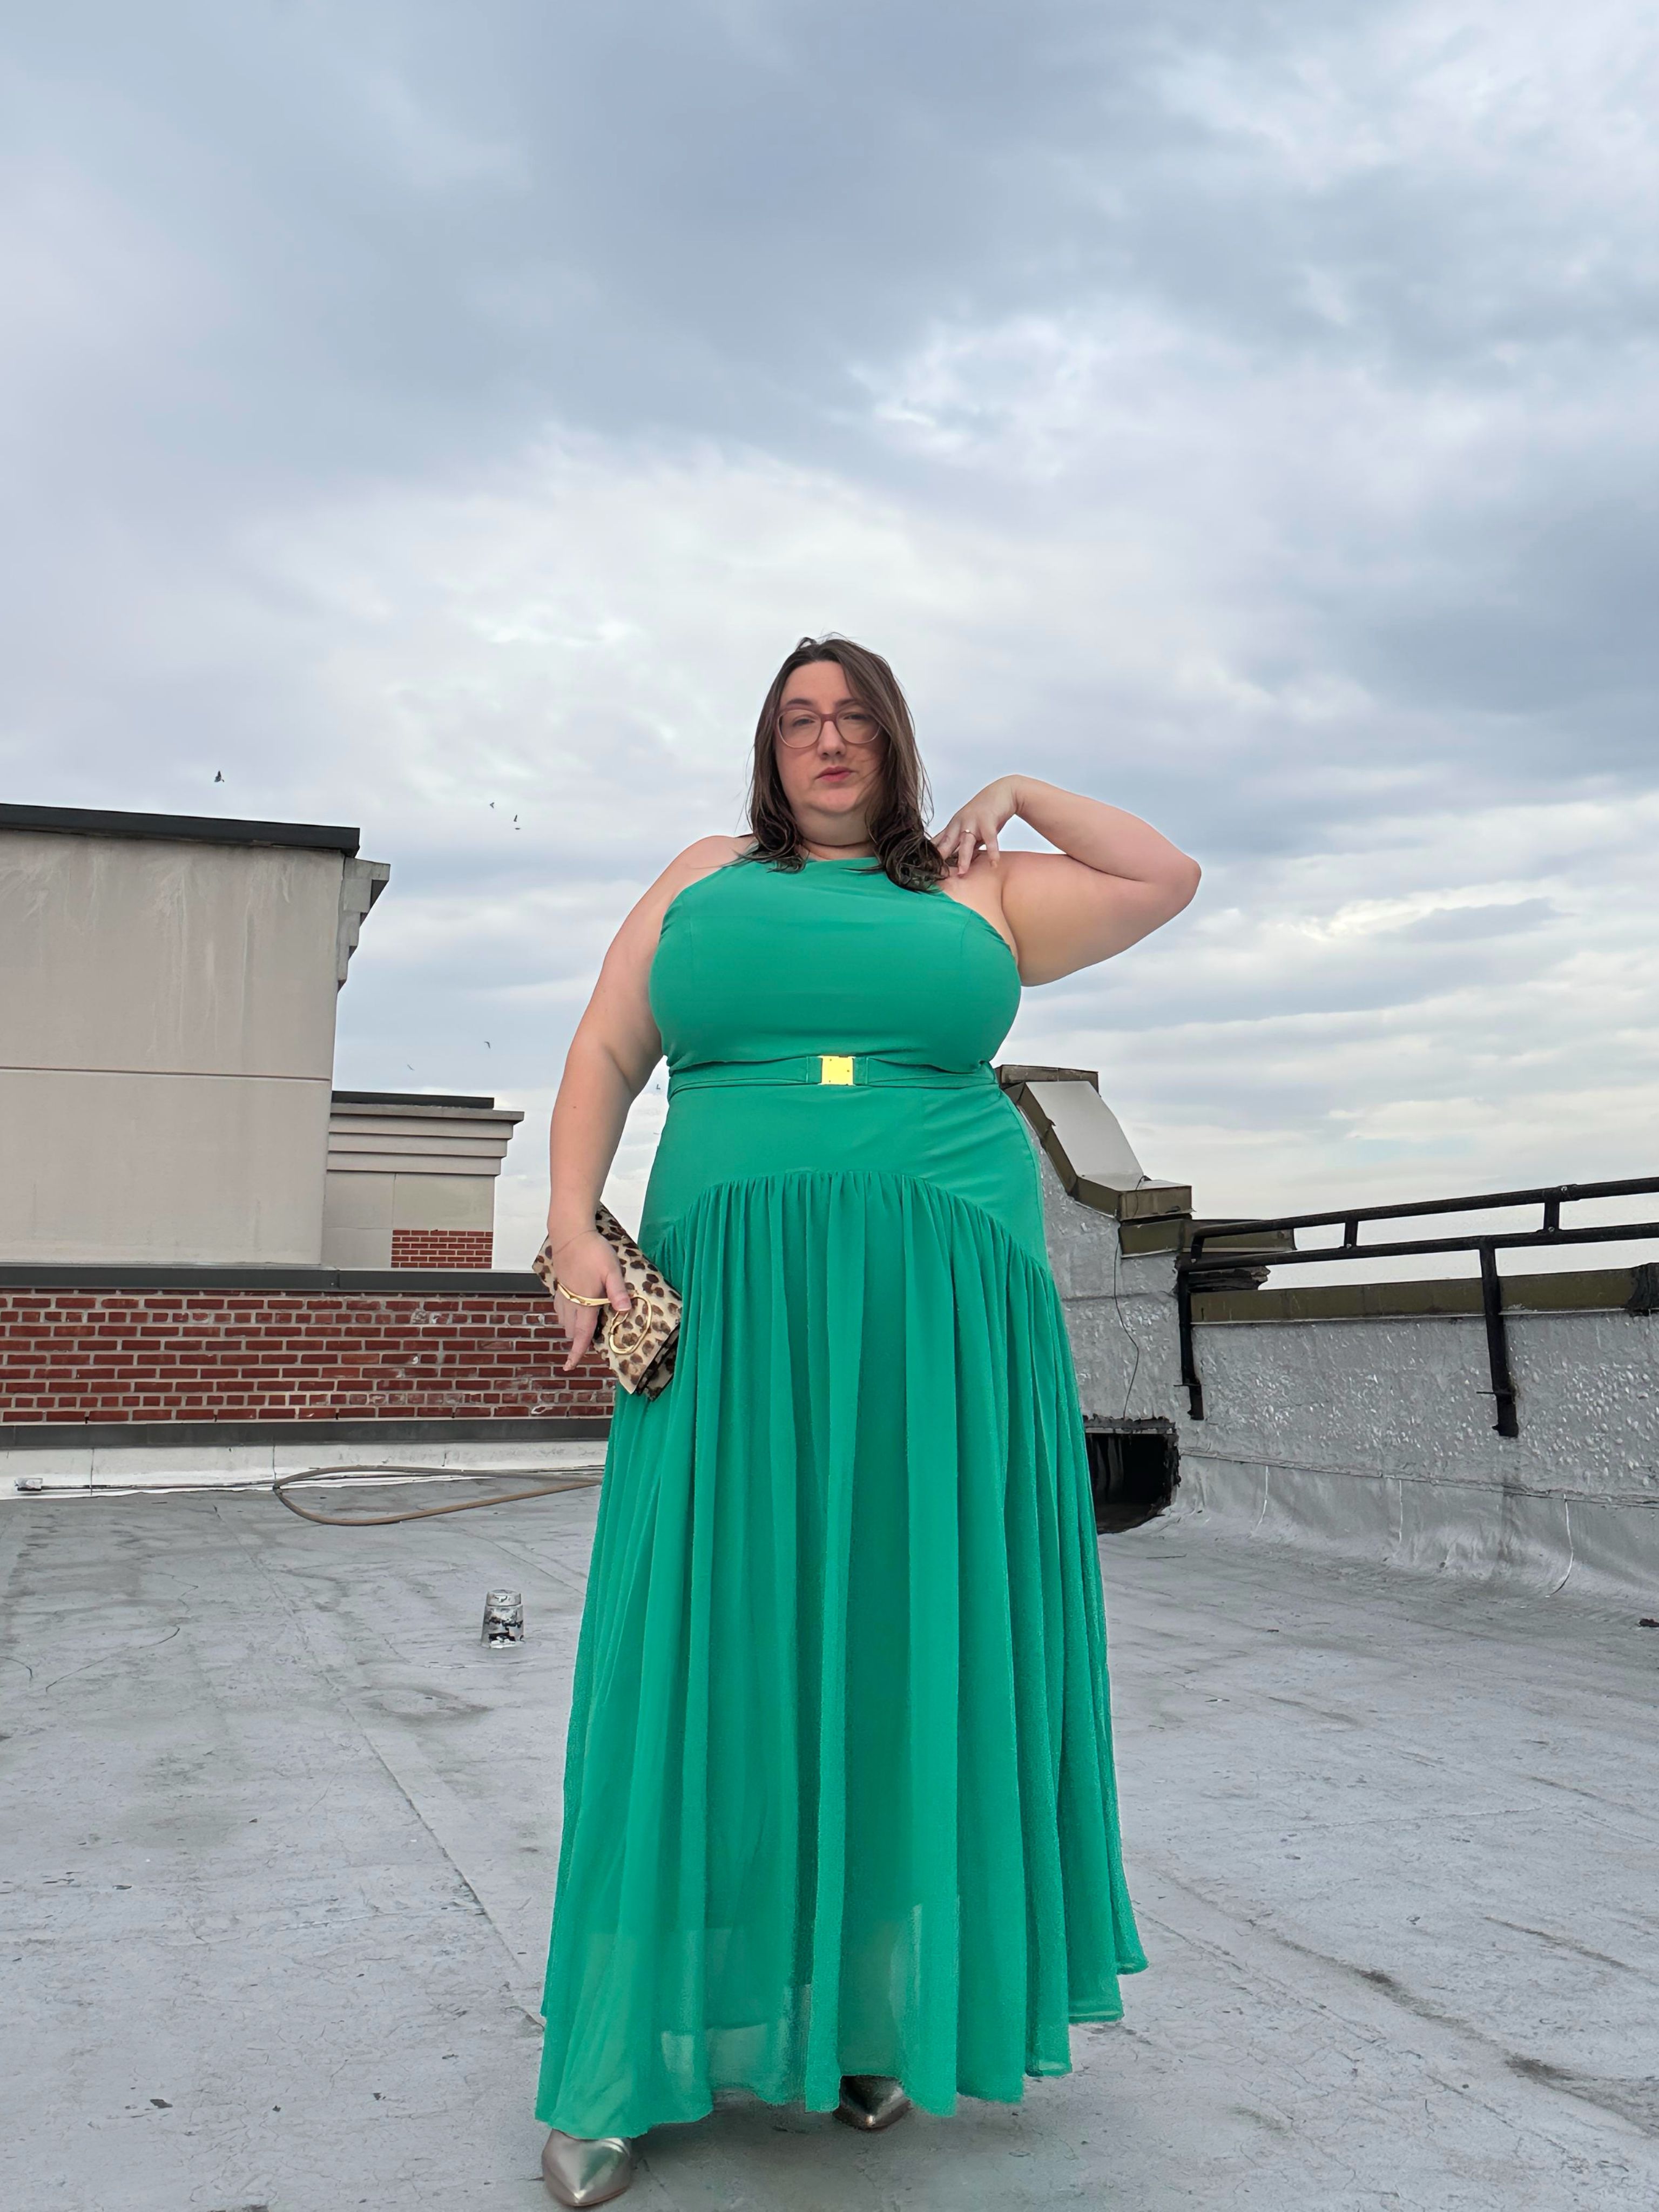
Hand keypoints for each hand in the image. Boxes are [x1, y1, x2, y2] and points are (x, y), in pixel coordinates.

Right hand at [547, 1228, 631, 1373]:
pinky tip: (575, 1308)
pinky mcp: (559, 1284)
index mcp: (584, 1302)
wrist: (569, 1233)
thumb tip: (625, 1311)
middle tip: (591, 1342)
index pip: (582, 1334)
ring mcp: (563, 1293)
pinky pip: (560, 1307)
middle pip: (572, 1330)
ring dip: (573, 1327)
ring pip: (564, 1320)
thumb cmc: (592, 1250)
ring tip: (585, 1327)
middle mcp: (571, 1302)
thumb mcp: (611, 1269)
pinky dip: (567, 1314)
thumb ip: (617, 1291)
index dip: (577, 1352)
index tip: (569, 1366)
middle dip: (579, 1340)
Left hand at [933, 776, 1020, 876]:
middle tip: (937, 873)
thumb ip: (963, 844)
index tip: (926, 869)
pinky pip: (990, 839)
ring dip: (964, 858)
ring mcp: (973, 822)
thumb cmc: (985, 812)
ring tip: (962, 872)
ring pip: (966, 842)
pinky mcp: (988, 821)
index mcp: (953, 826)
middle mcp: (960, 824)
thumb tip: (955, 862)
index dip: (931, 855)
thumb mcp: (970, 828)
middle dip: (941, 858)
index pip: (938, 843)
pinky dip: (992, 852)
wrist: (1003, 792)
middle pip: (947, 843)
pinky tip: (994, 863)